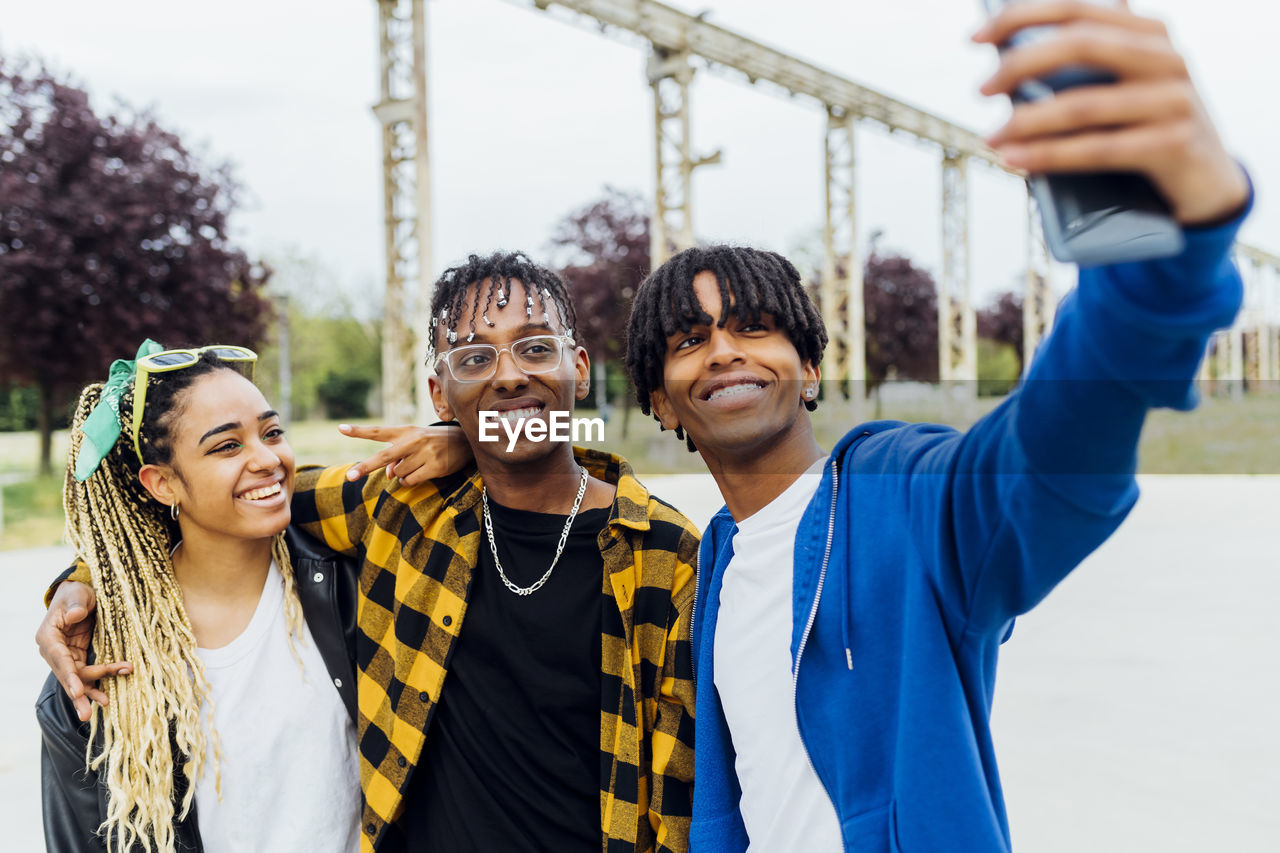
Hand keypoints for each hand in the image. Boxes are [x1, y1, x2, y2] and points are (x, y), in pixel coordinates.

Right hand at [35, 580, 130, 721]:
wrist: (81, 593)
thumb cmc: (76, 593)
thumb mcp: (77, 595)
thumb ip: (76, 605)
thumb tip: (75, 615)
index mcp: (48, 636)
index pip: (59, 659)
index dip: (69, 676)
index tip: (77, 692)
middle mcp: (54, 650)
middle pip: (66, 675)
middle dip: (78, 693)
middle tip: (86, 712)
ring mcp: (66, 656)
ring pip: (77, 679)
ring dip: (91, 691)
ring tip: (105, 704)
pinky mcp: (78, 657)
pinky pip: (86, 674)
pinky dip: (96, 684)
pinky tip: (105, 698)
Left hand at [340, 423, 473, 485]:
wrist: (464, 442)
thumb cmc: (432, 443)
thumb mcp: (414, 444)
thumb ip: (397, 457)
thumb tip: (388, 476)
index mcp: (405, 431)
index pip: (379, 431)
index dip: (359, 431)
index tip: (340, 429)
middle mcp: (413, 440)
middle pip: (384, 456)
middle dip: (365, 467)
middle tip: (349, 477)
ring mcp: (425, 453)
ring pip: (398, 473)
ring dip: (402, 474)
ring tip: (417, 465)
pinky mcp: (435, 466)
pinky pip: (411, 481)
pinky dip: (411, 481)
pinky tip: (422, 473)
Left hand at [975, 1, 1248, 224]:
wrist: (1207, 182)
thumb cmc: (1146, 130)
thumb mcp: (1124, 88)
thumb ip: (1088, 65)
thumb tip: (1010, 56)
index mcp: (1149, 33)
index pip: (1078, 9)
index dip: (1022, 15)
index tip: (977, 38)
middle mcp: (1166, 59)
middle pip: (1080, 44)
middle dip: (1019, 64)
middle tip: (982, 89)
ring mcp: (1174, 101)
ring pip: (1083, 105)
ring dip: (1025, 122)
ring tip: (991, 137)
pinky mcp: (1174, 145)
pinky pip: (1099, 149)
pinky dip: (1049, 156)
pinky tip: (1016, 161)